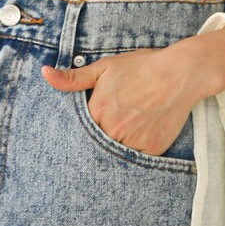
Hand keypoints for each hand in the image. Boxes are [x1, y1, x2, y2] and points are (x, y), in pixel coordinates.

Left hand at [41, 46, 197, 157]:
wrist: (179, 72)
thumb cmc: (141, 67)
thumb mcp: (105, 68)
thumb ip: (73, 78)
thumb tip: (44, 74)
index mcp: (97, 111)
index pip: (80, 131)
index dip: (85, 128)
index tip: (94, 123)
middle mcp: (113, 130)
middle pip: (98, 144)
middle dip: (102, 137)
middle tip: (115, 126)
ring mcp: (133, 141)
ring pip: (117, 153)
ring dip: (118, 146)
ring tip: (129, 128)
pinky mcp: (152, 149)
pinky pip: (138, 158)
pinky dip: (138, 149)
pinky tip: (143, 133)